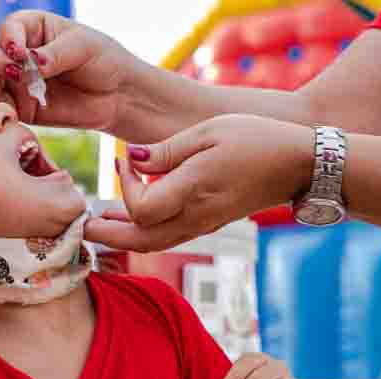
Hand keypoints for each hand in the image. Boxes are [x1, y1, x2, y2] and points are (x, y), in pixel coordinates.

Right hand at [0, 10, 141, 132]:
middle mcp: (19, 53)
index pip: (9, 28)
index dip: (8, 39)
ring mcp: (17, 81)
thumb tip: (32, 62)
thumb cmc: (103, 61)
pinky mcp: (21, 107)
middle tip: (14, 73)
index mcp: (33, 28)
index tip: (19, 53)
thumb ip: (55, 54)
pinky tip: (6, 109)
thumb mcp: (83, 47)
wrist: (118, 96)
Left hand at [84, 114, 314, 251]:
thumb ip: (166, 150)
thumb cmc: (256, 140)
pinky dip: (145, 233)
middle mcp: (197, 215)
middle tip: (82, 225)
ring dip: (123, 238)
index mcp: (194, 190)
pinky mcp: (210, 223)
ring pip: (155, 243)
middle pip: (142, 239)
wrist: (299, 165)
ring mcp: (204, 224)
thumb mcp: (207, 132)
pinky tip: (132, 220)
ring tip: (99, 226)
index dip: (124, 186)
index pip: (142, 208)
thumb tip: (132, 160)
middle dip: (108, 235)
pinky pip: (170, 237)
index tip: (123, 160)